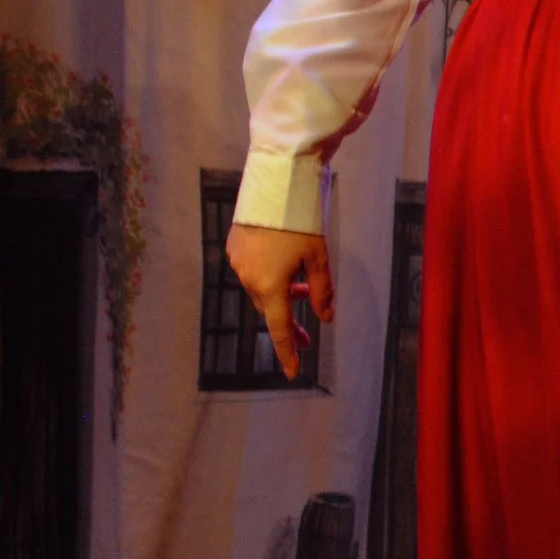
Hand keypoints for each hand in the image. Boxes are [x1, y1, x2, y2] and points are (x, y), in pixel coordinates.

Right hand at [223, 222, 333, 380]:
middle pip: (270, 310)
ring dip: (282, 296)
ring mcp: (238, 263)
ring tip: (304, 291)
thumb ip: (322, 290)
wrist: (275, 186)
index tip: (293, 372)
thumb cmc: (301, 222)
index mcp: (270, 286)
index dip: (288, 351)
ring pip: (262, 290)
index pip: (279, 329)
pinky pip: (253, 272)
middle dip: (289, 324)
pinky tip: (285, 266)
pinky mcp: (235, 248)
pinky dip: (270, 277)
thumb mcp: (319, 258)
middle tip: (307, 338)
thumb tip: (325, 317)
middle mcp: (249, 279)